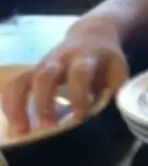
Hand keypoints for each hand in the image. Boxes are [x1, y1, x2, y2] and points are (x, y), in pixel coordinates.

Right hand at [1, 20, 128, 135]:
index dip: (79, 94)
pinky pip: (13, 85)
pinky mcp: (32, 71)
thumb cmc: (107, 59)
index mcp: (86, 58)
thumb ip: (117, 90)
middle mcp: (60, 59)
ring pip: (23, 80)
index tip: (80, 116)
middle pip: (45, 75)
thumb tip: (114, 116)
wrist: (93, 34)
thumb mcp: (119, 70)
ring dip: (19, 105)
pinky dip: (9, 104)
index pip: (80, 73)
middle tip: (48, 126)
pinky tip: (13, 124)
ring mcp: (42, 64)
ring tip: (21, 130)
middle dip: (44, 101)